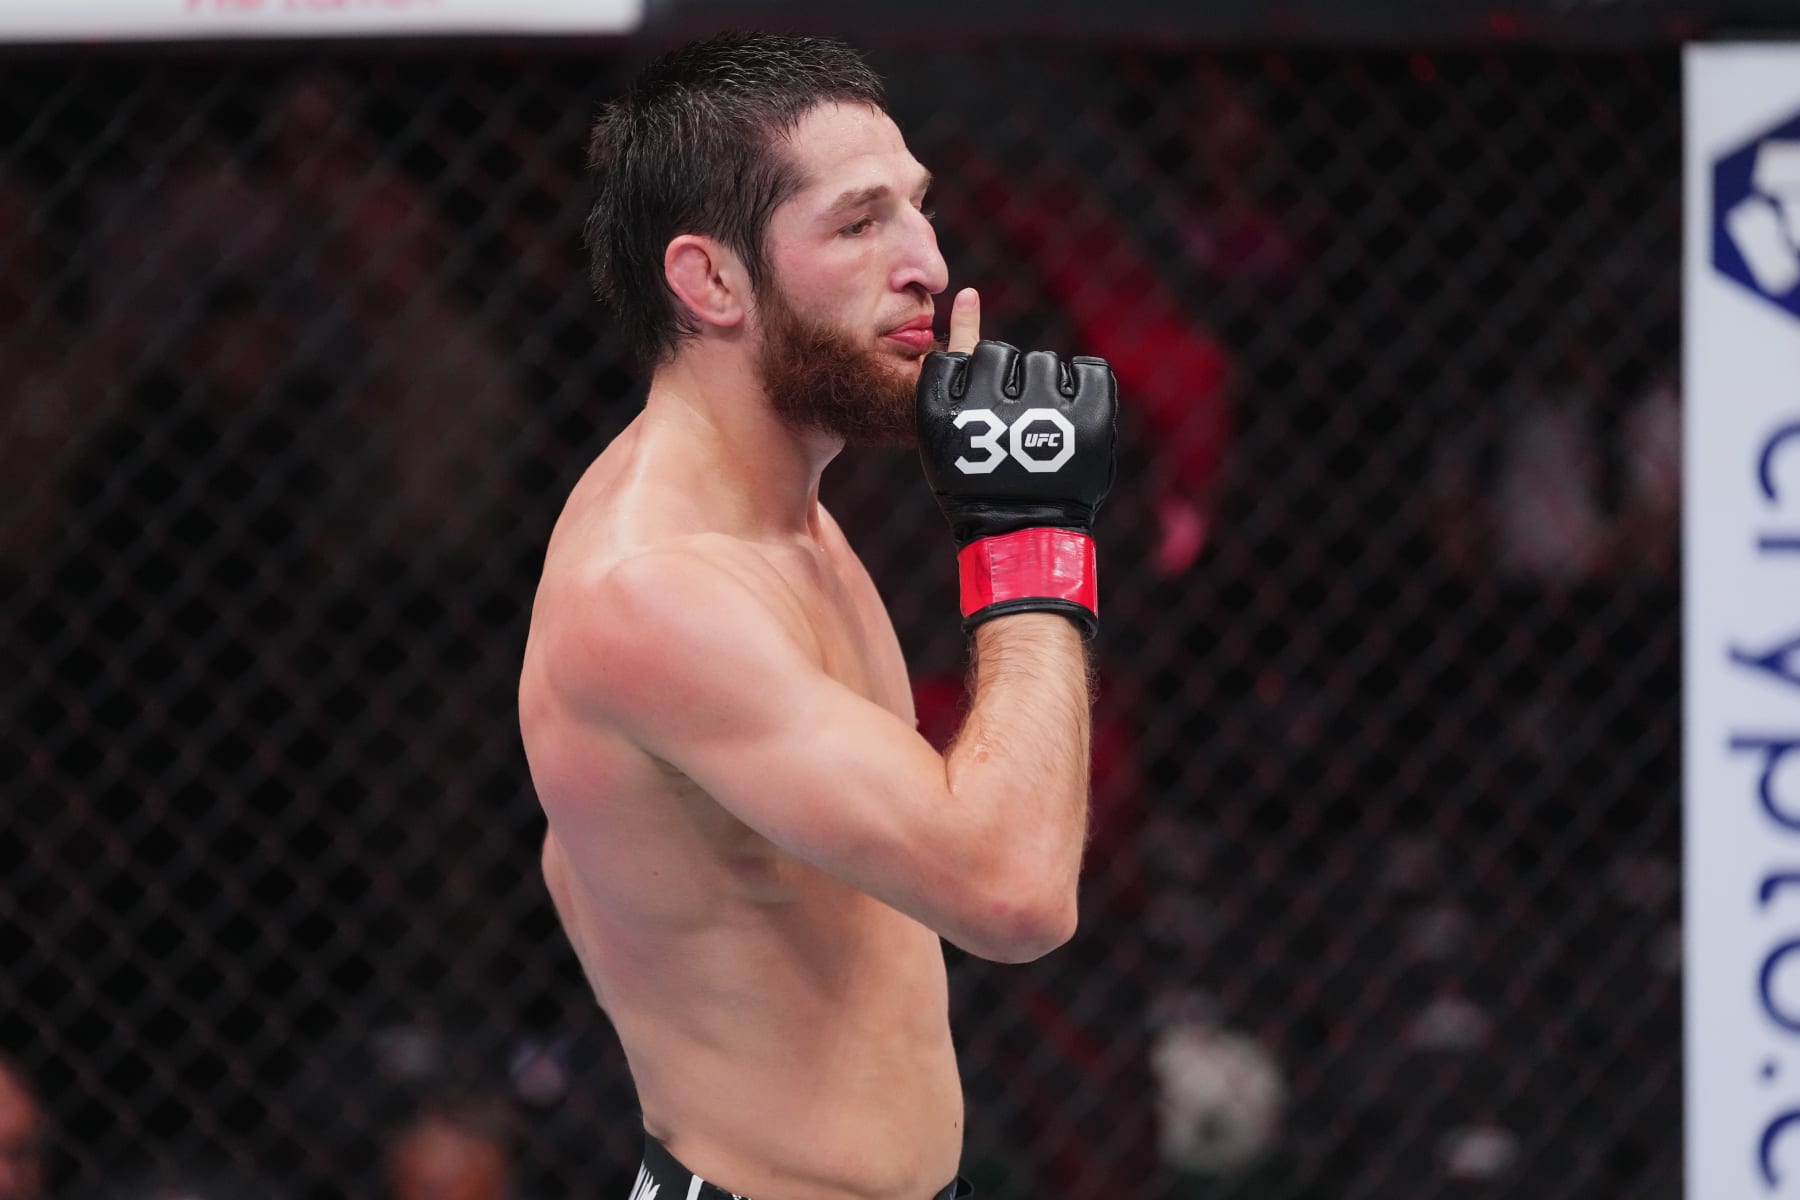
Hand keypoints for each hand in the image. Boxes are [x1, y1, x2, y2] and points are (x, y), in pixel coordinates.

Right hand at [915, 289, 1117, 634]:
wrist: (1023, 536)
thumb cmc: (979, 475)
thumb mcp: (948, 421)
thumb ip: (956, 354)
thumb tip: (968, 290)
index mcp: (945, 411)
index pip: (958, 355)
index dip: (969, 386)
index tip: (978, 420)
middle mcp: (991, 409)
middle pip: (1000, 355)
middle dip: (1006, 385)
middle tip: (1013, 429)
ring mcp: (1043, 414)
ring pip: (1042, 362)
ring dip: (1044, 388)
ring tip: (1042, 429)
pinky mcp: (1090, 421)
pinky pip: (1092, 371)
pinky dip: (1086, 388)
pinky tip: (1074, 418)